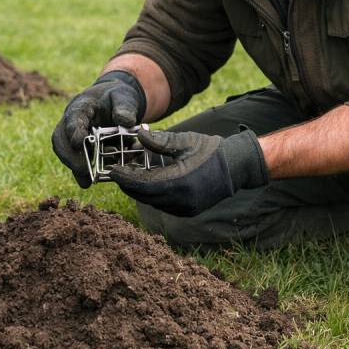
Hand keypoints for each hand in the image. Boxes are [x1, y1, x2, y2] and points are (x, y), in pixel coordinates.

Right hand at [51, 71, 145, 187]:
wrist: (115, 102)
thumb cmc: (118, 97)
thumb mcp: (124, 97)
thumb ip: (125, 108)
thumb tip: (126, 123)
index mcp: (81, 106)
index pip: (73, 117)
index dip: (74, 130)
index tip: (79, 141)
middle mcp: (71, 122)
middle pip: (61, 139)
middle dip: (71, 155)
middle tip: (83, 168)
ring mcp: (72, 136)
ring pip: (65, 152)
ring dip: (75, 166)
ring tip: (87, 179)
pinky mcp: (79, 148)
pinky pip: (76, 161)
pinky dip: (81, 172)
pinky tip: (87, 183)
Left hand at [109, 128, 267, 216]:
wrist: (236, 167)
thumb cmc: (211, 151)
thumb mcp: (185, 141)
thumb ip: (160, 141)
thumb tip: (138, 136)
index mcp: (179, 182)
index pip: (143, 184)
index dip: (125, 178)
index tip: (112, 170)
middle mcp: (181, 200)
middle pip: (145, 195)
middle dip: (128, 185)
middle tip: (116, 173)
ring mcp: (185, 208)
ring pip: (152, 201)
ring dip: (139, 190)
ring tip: (129, 176)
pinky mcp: (188, 211)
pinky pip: (163, 204)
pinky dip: (152, 194)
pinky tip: (147, 182)